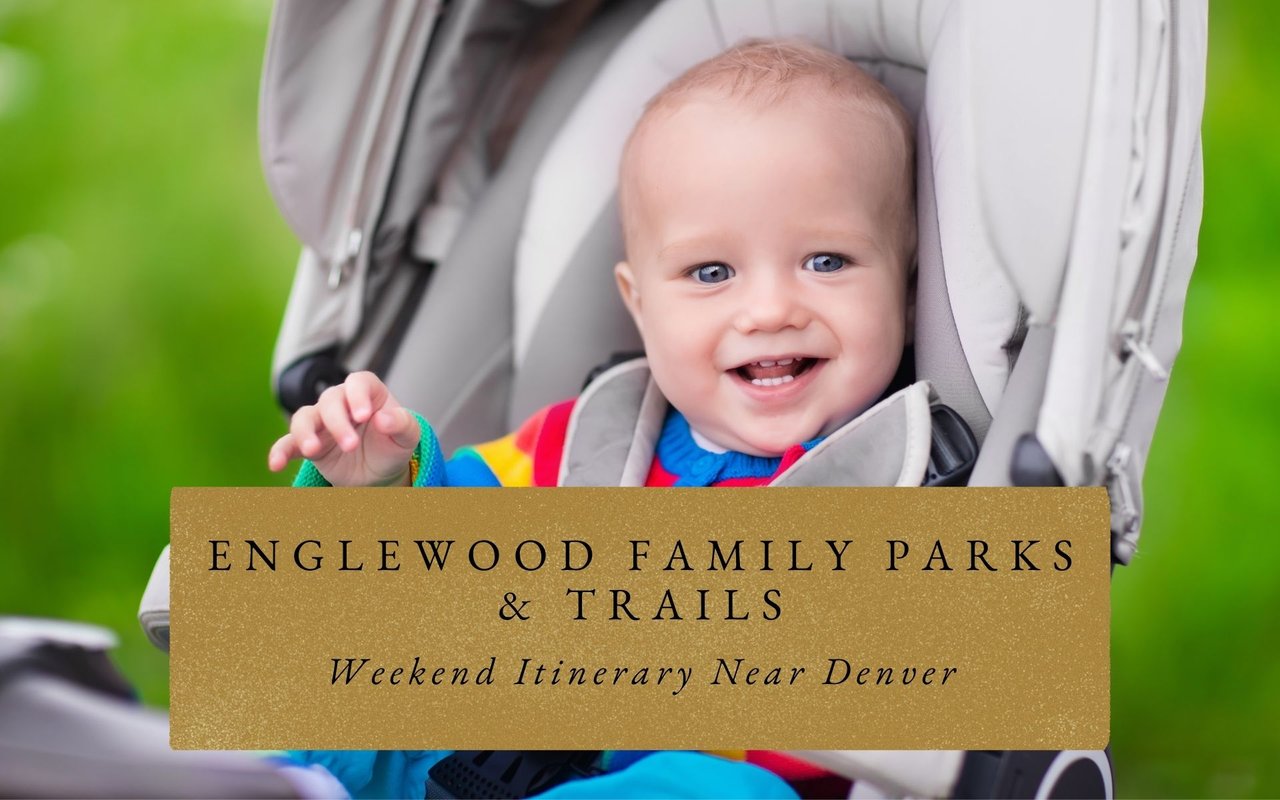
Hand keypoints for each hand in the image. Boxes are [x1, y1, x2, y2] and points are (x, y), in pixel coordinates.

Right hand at [268, 371, 419, 486]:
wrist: (380, 472)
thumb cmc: (393, 445)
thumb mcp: (407, 436)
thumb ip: (402, 424)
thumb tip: (383, 419)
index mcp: (368, 392)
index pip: (359, 382)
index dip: (358, 396)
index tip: (363, 416)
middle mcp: (341, 402)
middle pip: (330, 401)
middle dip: (338, 422)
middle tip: (351, 445)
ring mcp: (322, 422)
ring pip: (304, 417)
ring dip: (306, 432)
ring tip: (312, 450)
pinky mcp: (308, 443)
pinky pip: (288, 443)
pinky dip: (280, 451)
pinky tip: (275, 464)